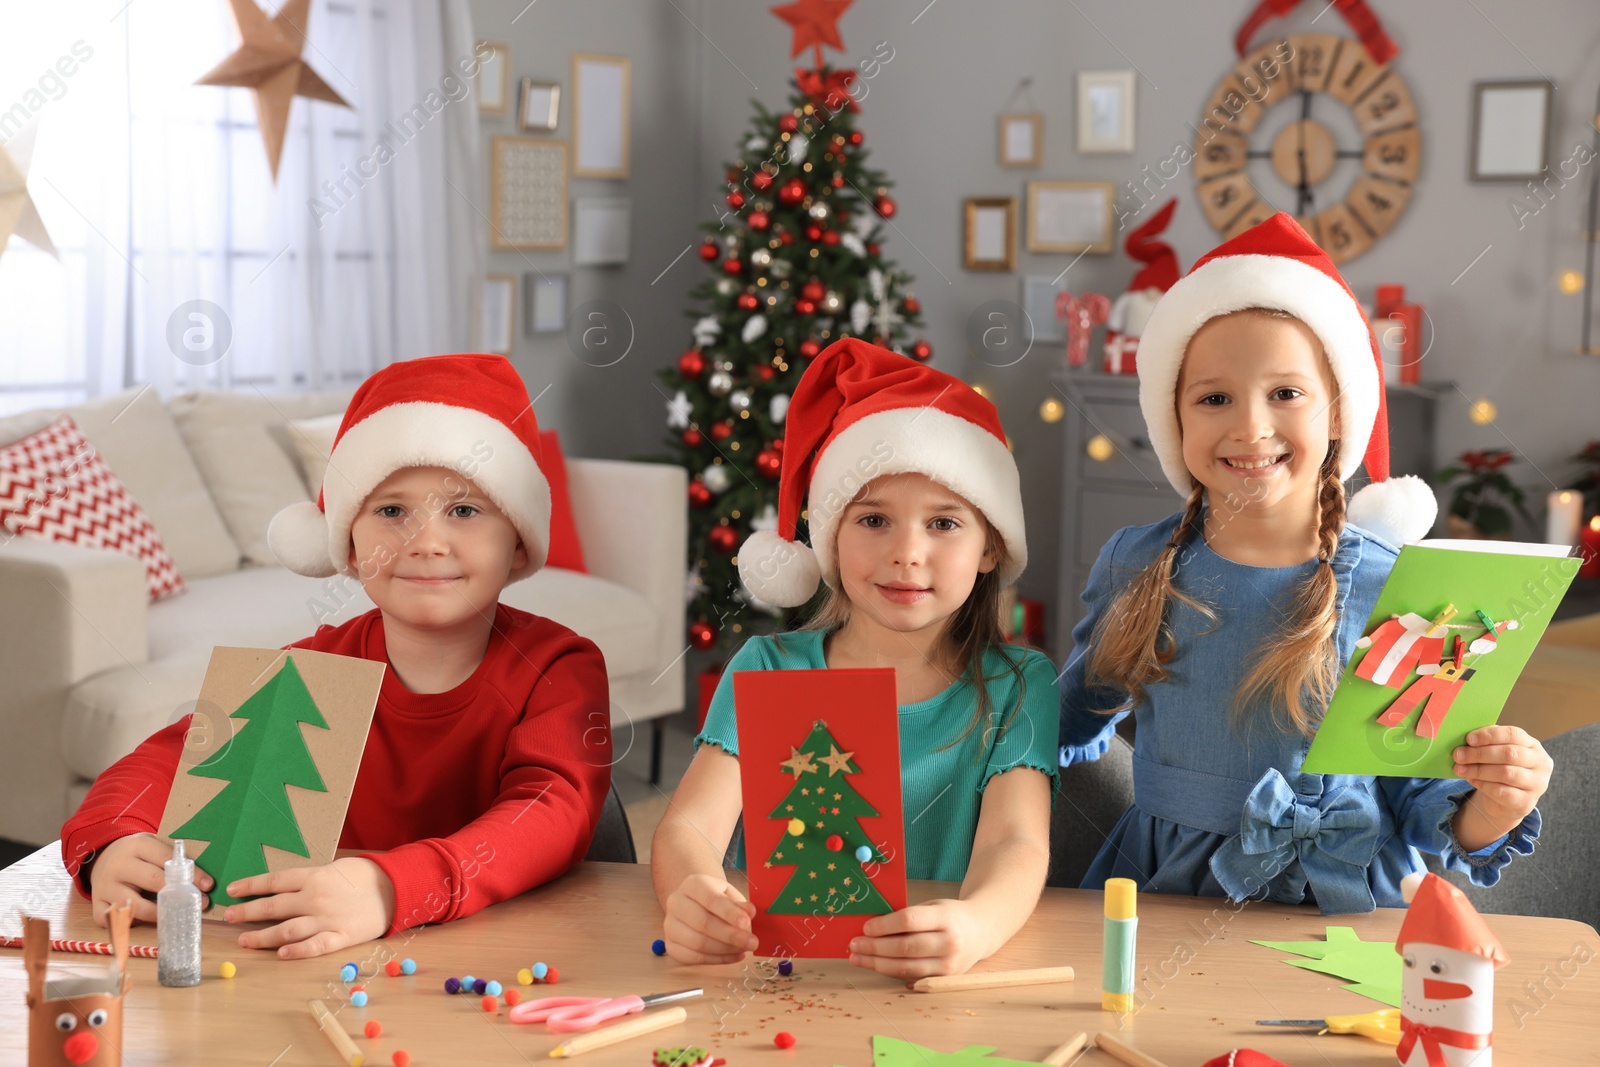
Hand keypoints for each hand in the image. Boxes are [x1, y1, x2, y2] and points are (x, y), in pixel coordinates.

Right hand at [89, 833, 213, 925]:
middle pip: (152, 880)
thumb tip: (204, 878)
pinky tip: (147, 923)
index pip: (167, 859)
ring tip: (176, 916)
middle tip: (199, 903)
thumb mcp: (153, 846)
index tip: (208, 885)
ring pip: (134, 906)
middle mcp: (118, 866)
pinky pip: (116, 922)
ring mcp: (105, 887)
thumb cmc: (139, 855)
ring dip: (159, 914)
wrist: (103, 858)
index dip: (190, 873)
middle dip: (179, 894)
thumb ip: (173, 858)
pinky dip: (132, 925)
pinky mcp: (97, 905)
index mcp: (136, 846)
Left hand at [223, 857, 394, 958]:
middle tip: (228, 917)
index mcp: (314, 877)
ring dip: (263, 936)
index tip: (232, 890)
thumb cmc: (363, 875)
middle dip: (247, 912)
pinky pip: (315, 946)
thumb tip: (280, 888)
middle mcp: (316, 898)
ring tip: (244, 940)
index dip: (250, 886)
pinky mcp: (341, 936)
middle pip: (273, 907)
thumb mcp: (334, 868)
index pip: (274, 881)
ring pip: (287, 930)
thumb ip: (308, 880)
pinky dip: (297, 951)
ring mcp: (327, 919)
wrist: (396, 887)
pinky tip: (281, 954)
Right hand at [661, 873, 756, 963]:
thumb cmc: (716, 900)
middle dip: (731, 936)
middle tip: (752, 943)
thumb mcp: (730, 895)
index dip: (730, 913)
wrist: (694, 904)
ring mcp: (670, 925)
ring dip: (726, 950)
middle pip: (703, 923)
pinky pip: (694, 958)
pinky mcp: (671, 945)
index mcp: (692, 884)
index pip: (711, 899)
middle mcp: (676, 903)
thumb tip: (750, 913)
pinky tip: (734, 956)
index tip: (747, 923)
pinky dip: (718, 960)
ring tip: (744, 949)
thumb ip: (740, 904)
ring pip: (698, 943)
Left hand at [849, 899, 988, 980]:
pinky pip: (912, 976)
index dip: (884, 925)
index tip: (865, 927)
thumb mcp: (933, 907)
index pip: (909, 921)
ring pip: (906, 967)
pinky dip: (890, 971)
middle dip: (875, 948)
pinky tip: (875, 966)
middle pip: (905, 948)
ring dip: (877, 964)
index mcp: (945, 918)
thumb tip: (872, 927)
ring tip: (857, 958)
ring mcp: (948, 964)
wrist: (981, 931)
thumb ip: (909, 916)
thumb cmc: (951, 916)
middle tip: (854, 945)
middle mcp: (949, 942)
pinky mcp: (944, 979)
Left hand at [1453, 725, 1552, 838]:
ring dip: (1478, 770)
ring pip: (1505, 773)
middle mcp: (1540, 764)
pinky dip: (1482, 784)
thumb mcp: (1496, 753)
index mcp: (1533, 745)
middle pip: (1509, 754)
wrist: (1508, 801)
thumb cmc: (1500, 768)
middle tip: (1458, 755)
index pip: (1514, 734)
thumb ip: (1486, 743)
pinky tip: (1472, 780)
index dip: (1490, 735)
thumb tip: (1465, 740)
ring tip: (1460, 768)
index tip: (1468, 739)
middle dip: (1480, 753)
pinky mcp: (1526, 802)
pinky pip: (1501, 792)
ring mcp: (1536, 784)